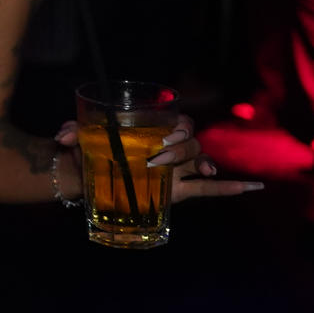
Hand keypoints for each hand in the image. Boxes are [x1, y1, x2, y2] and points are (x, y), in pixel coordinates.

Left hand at [54, 116, 263, 202]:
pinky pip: (209, 188)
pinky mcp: (178, 190)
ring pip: (199, 160)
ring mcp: (175, 169)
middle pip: (191, 142)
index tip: (164, 138)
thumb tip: (63, 135)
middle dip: (180, 149)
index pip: (179, 122)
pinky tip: (250, 187)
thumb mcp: (77, 137)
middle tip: (157, 158)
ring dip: (198, 164)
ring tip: (197, 171)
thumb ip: (71, 131)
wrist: (82, 173)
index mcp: (151, 128)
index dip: (178, 129)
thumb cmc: (84, 150)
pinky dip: (231, 187)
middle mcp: (168, 146)